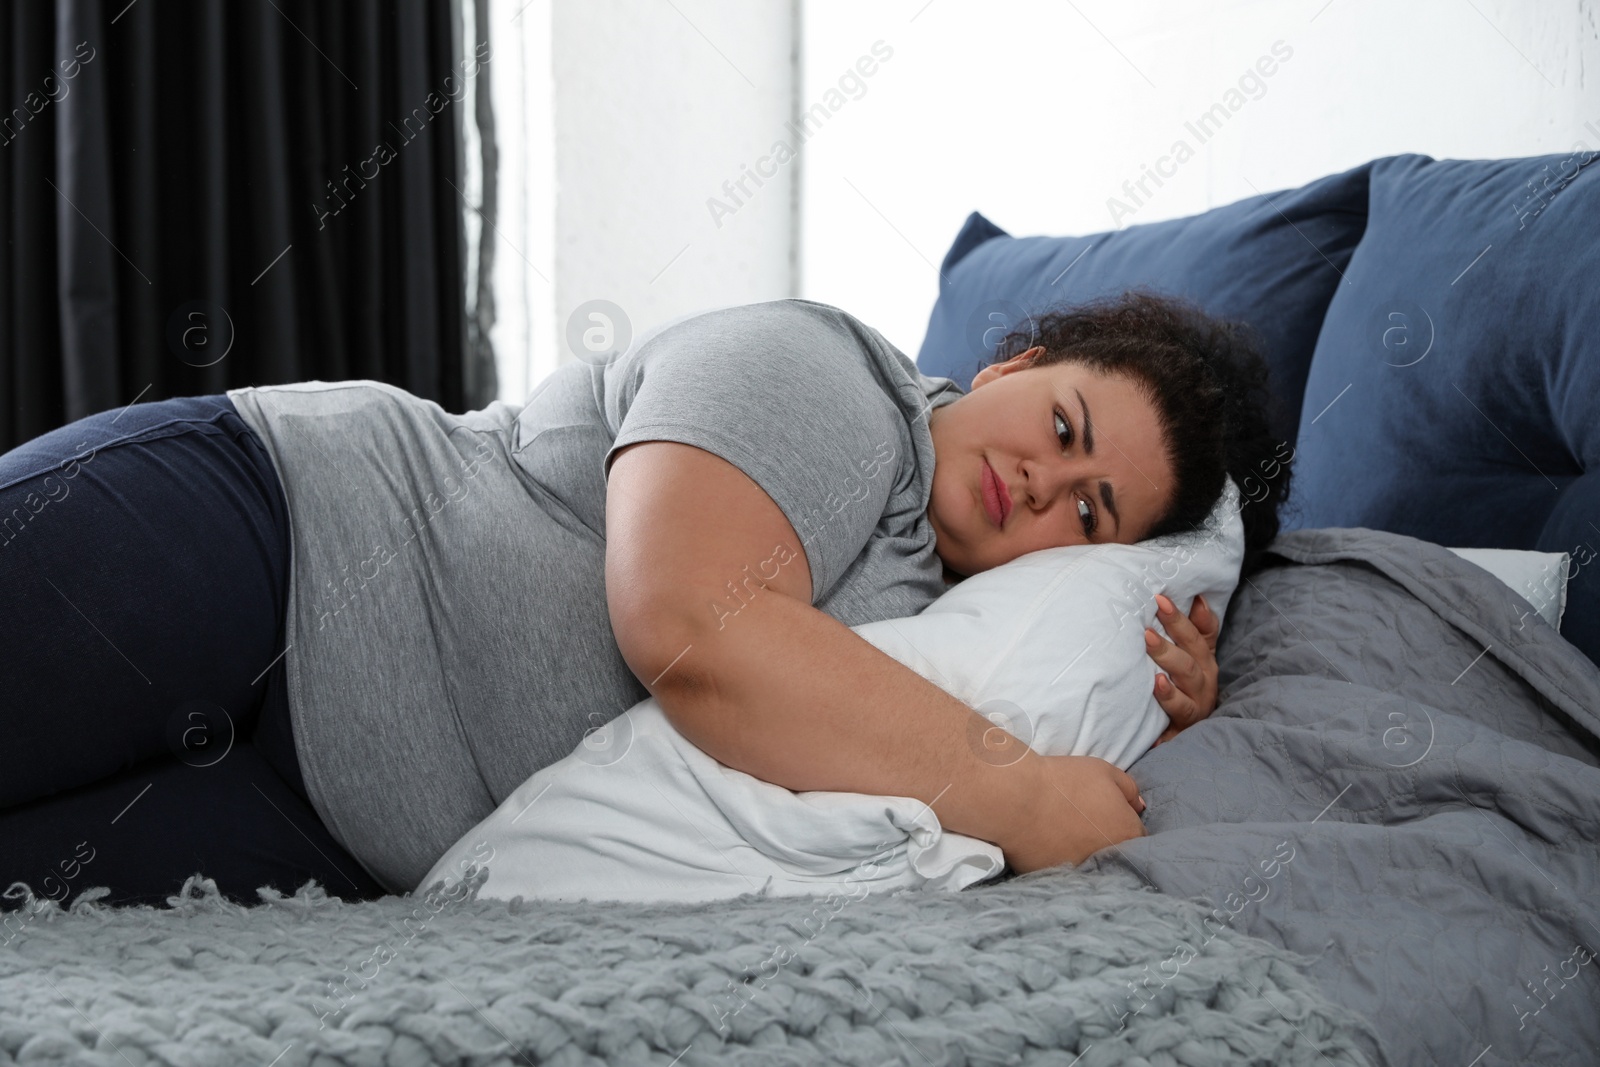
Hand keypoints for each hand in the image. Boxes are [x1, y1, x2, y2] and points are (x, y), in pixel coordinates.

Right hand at [997, 754, 1145, 872]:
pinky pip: (1066, 870)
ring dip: (1085, 852)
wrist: (1018, 798)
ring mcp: (1084, 871)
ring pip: (1092, 864)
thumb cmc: (1064, 780)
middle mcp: (1111, 858)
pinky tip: (1050, 843)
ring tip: (1068, 833)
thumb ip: (1130, 789)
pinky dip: (1062, 859)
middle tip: (1087, 824)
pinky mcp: (1058, 878)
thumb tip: (1138, 807)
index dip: (1124, 825)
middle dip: (1108, 842)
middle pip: (1116, 853)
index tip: (1108, 816)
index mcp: (1127, 832)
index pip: (1139, 837)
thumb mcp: (1105, 771)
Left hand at [1145, 593, 1220, 744]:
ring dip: (1167, 658)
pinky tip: (1156, 686)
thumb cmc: (1183, 689)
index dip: (1183, 615)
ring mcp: (1198, 700)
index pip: (1199, 631)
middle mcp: (1205, 677)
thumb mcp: (1192, 658)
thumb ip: (1197, 629)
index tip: (1161, 598)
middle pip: (1191, 649)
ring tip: (1148, 641)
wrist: (1183, 733)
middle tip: (1148, 616)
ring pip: (1187, 676)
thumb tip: (1198, 599)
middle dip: (1173, 630)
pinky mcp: (1186, 721)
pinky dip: (1168, 697)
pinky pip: (1179, 709)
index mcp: (1204, 658)